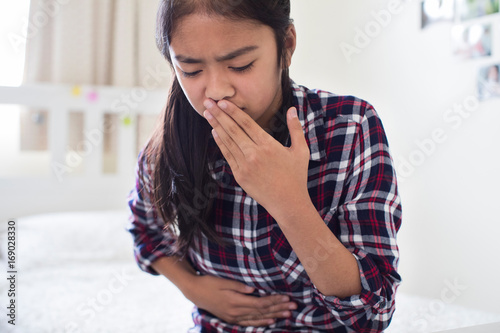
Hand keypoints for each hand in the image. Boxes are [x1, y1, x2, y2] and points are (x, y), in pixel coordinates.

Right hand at [185, 274, 296, 325]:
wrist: (194, 291)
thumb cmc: (209, 283)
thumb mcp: (222, 281)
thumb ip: (238, 286)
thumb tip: (253, 289)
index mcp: (235, 301)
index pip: (259, 303)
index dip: (274, 301)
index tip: (286, 297)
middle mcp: (236, 312)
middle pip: (261, 311)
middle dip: (279, 308)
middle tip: (293, 306)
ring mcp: (233, 317)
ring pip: (257, 318)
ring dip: (274, 316)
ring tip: (287, 314)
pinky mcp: (231, 318)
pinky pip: (249, 322)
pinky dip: (261, 322)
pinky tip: (270, 321)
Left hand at [203, 99, 310, 220]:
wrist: (288, 203)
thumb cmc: (296, 176)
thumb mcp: (301, 151)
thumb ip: (296, 129)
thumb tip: (292, 109)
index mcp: (269, 145)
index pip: (247, 123)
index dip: (233, 111)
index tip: (223, 102)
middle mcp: (255, 154)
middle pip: (233, 130)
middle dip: (219, 114)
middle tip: (207, 102)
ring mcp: (245, 166)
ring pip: (228, 141)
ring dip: (216, 126)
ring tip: (207, 113)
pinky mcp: (240, 176)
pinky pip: (227, 155)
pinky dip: (220, 143)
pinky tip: (214, 132)